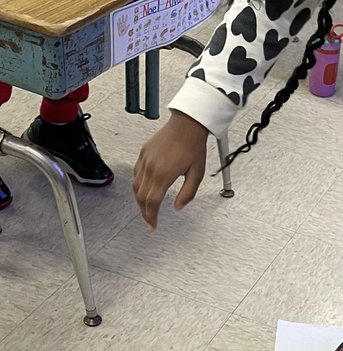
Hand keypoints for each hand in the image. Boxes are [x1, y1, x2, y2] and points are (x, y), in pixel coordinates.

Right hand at [133, 110, 208, 228]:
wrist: (187, 124)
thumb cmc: (194, 146)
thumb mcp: (197, 173)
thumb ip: (188, 193)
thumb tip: (178, 207)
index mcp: (164, 175)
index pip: (153, 203)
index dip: (151, 217)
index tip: (153, 225)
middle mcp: (151, 168)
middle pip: (141, 198)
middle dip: (145, 212)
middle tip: (150, 220)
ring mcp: (145, 160)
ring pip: (136, 187)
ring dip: (140, 200)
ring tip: (148, 208)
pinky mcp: (143, 153)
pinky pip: (136, 174)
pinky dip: (139, 186)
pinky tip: (145, 189)